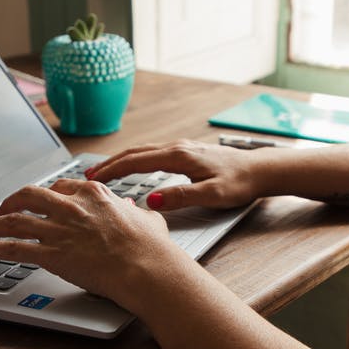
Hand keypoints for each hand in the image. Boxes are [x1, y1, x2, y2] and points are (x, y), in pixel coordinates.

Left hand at [0, 179, 196, 308]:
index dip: (44, 196)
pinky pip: (12, 247)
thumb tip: (131, 210)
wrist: (147, 269)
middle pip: (30, 196)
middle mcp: (72, 207)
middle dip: (12, 202)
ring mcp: (59, 230)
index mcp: (94, 195)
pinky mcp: (51, 254)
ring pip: (14, 220)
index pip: (60, 189)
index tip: (37, 202)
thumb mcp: (147, 220)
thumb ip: (134, 213)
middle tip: (2, 209)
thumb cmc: (152, 249)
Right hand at [85, 139, 264, 210]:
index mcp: (179, 156)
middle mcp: (178, 148)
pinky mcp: (188, 153)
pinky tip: (134, 168)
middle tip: (87, 175)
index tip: (92, 178)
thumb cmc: (240, 183)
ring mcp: (182, 148)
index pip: (136, 161)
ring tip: (104, 172)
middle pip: (135, 152)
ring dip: (122, 160)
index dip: (112, 170)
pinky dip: (136, 160)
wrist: (261, 170)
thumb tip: (150, 200)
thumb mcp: (211, 195)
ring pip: (144, 151)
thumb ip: (180, 197)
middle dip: (110, 163)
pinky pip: (154, 153)